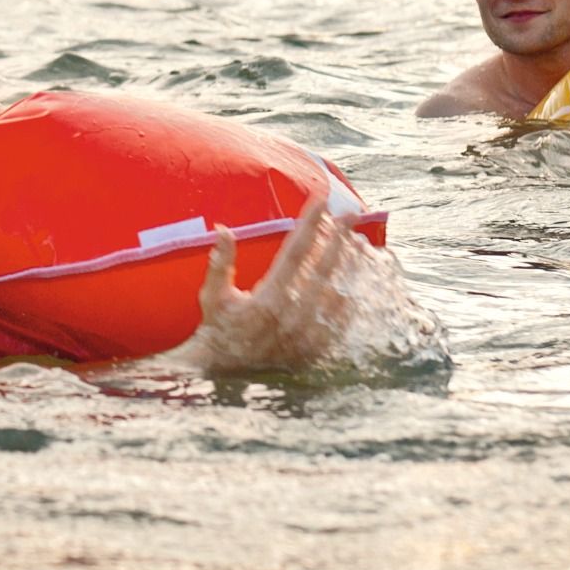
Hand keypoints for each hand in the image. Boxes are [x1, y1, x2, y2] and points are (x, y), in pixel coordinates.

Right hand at [163, 217, 360, 376]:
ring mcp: (307, 335)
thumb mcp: (212, 295)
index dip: (310, 223)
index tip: (321, 199)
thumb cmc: (217, 327)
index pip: (296, 251)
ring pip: (338, 291)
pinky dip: (350, 296)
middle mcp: (292, 316)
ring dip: (348, 264)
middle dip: (339, 237)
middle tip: (350, 214)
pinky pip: (341, 319)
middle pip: (324, 268)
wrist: (224, 370)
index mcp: (267, 299)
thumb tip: (222, 229)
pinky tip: (354, 280)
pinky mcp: (315, 349)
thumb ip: (220, 262)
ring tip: (356, 243)